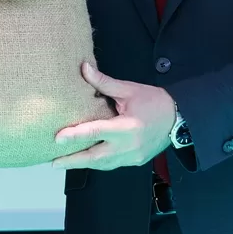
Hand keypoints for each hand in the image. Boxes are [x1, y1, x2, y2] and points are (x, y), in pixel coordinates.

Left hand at [52, 62, 175, 170]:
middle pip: (95, 157)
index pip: (95, 132)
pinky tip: (87, 159)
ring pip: (103, 164)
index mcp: (127, 127)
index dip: (75, 135)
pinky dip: (98, 163)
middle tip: (54, 162)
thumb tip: (84, 68)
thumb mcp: (129, 89)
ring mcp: (132, 157)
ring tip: (64, 162)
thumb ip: (104, 83)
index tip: (58, 138)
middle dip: (73, 161)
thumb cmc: (154, 101)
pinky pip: (112, 165)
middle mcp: (128, 146)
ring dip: (84, 164)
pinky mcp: (134, 161)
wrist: (178, 118)